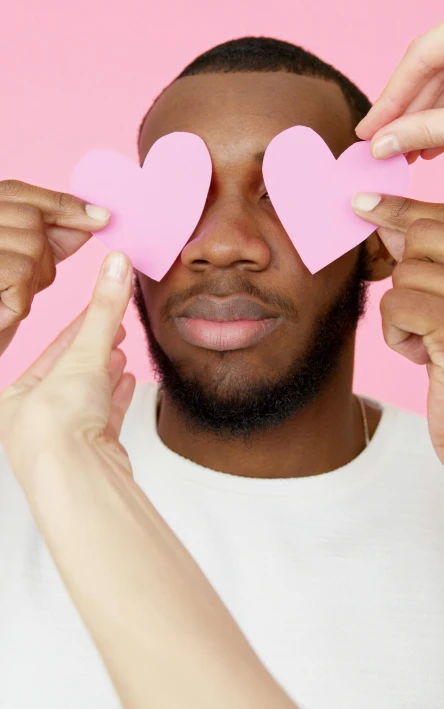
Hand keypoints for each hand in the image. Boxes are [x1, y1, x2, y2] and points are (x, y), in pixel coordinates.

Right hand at [0, 179, 110, 356]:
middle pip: (31, 218)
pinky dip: (22, 300)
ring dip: (35, 280)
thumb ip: (55, 236)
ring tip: (11, 297)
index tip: (103, 218)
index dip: (62, 204)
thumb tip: (97, 216)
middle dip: (45, 254)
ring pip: (32, 245)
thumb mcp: (26, 263)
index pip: (18, 191)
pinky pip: (20, 272)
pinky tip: (4, 311)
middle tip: (27, 285)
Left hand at [0, 251, 135, 490]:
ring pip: (87, 398)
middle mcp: (35, 421)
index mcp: (16, 398)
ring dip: (106, 373)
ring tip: (121, 354)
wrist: (77, 480)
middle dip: (95, 350)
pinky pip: (103, 420)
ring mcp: (65, 441)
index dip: (81, 326)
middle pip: (70, 374)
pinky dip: (116, 398)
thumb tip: (116, 265)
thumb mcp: (83, 353)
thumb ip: (104, 310)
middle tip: (115, 329)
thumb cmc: (59, 427)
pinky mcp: (92, 455)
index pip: (52, 351)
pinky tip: (125, 384)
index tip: (101, 308)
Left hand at [352, 192, 443, 504]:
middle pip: (424, 237)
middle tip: (429, 317)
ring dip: (405, 314)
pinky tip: (427, 360)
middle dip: (408, 275)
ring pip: (405, 274)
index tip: (362, 203)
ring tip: (436, 346)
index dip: (403, 208)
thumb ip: (433, 262)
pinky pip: (397, 305)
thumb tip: (387, 219)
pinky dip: (398, 335)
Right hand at [354, 0, 443, 162]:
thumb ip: (433, 130)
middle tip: (382, 148)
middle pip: (435, 65)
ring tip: (406, 153)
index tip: (366, 132)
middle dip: (409, 112)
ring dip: (428, 116)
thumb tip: (381, 146)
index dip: (390, 97)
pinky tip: (433, 144)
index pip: (421, 54)